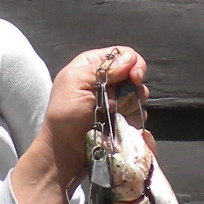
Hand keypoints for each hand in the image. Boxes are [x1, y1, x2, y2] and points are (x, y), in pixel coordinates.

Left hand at [11, 46, 147, 203]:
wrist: (65, 150)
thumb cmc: (65, 116)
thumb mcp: (76, 83)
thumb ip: (103, 68)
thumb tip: (130, 59)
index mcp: (90, 66)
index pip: (121, 54)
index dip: (132, 62)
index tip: (135, 76)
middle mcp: (104, 81)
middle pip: (135, 74)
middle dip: (132, 87)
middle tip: (118, 101)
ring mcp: (114, 101)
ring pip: (138, 95)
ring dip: (131, 106)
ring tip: (114, 116)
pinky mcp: (120, 119)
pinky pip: (138, 114)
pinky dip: (134, 119)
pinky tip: (122, 125)